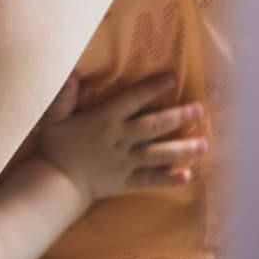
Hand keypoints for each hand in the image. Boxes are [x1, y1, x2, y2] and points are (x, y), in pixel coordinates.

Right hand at [37, 70, 206, 203]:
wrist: (56, 183)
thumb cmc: (55, 147)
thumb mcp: (54, 118)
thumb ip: (64, 97)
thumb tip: (70, 74)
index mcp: (105, 120)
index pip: (132, 101)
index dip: (152, 89)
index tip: (173, 79)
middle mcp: (120, 139)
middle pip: (153, 126)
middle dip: (178, 117)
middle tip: (200, 109)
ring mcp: (125, 162)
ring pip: (158, 153)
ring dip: (182, 149)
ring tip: (204, 145)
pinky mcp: (125, 181)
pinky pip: (149, 180)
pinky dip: (168, 178)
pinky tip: (187, 176)